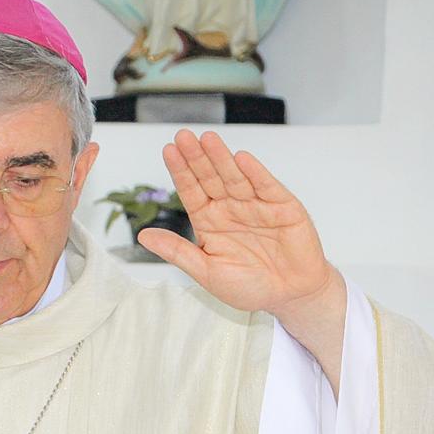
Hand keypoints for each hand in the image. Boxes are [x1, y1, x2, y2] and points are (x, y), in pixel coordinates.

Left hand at [140, 130, 346, 392]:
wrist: (290, 296)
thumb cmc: (249, 286)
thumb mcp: (206, 272)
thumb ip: (177, 251)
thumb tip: (143, 235)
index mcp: (210, 222)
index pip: (192, 191)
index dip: (181, 171)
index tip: (168, 151)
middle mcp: (231, 209)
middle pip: (211, 178)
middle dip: (197, 157)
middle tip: (183, 136)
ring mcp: (256, 206)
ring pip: (235, 178)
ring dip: (222, 158)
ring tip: (207, 139)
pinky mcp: (283, 207)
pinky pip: (267, 187)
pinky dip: (255, 173)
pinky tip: (241, 159)